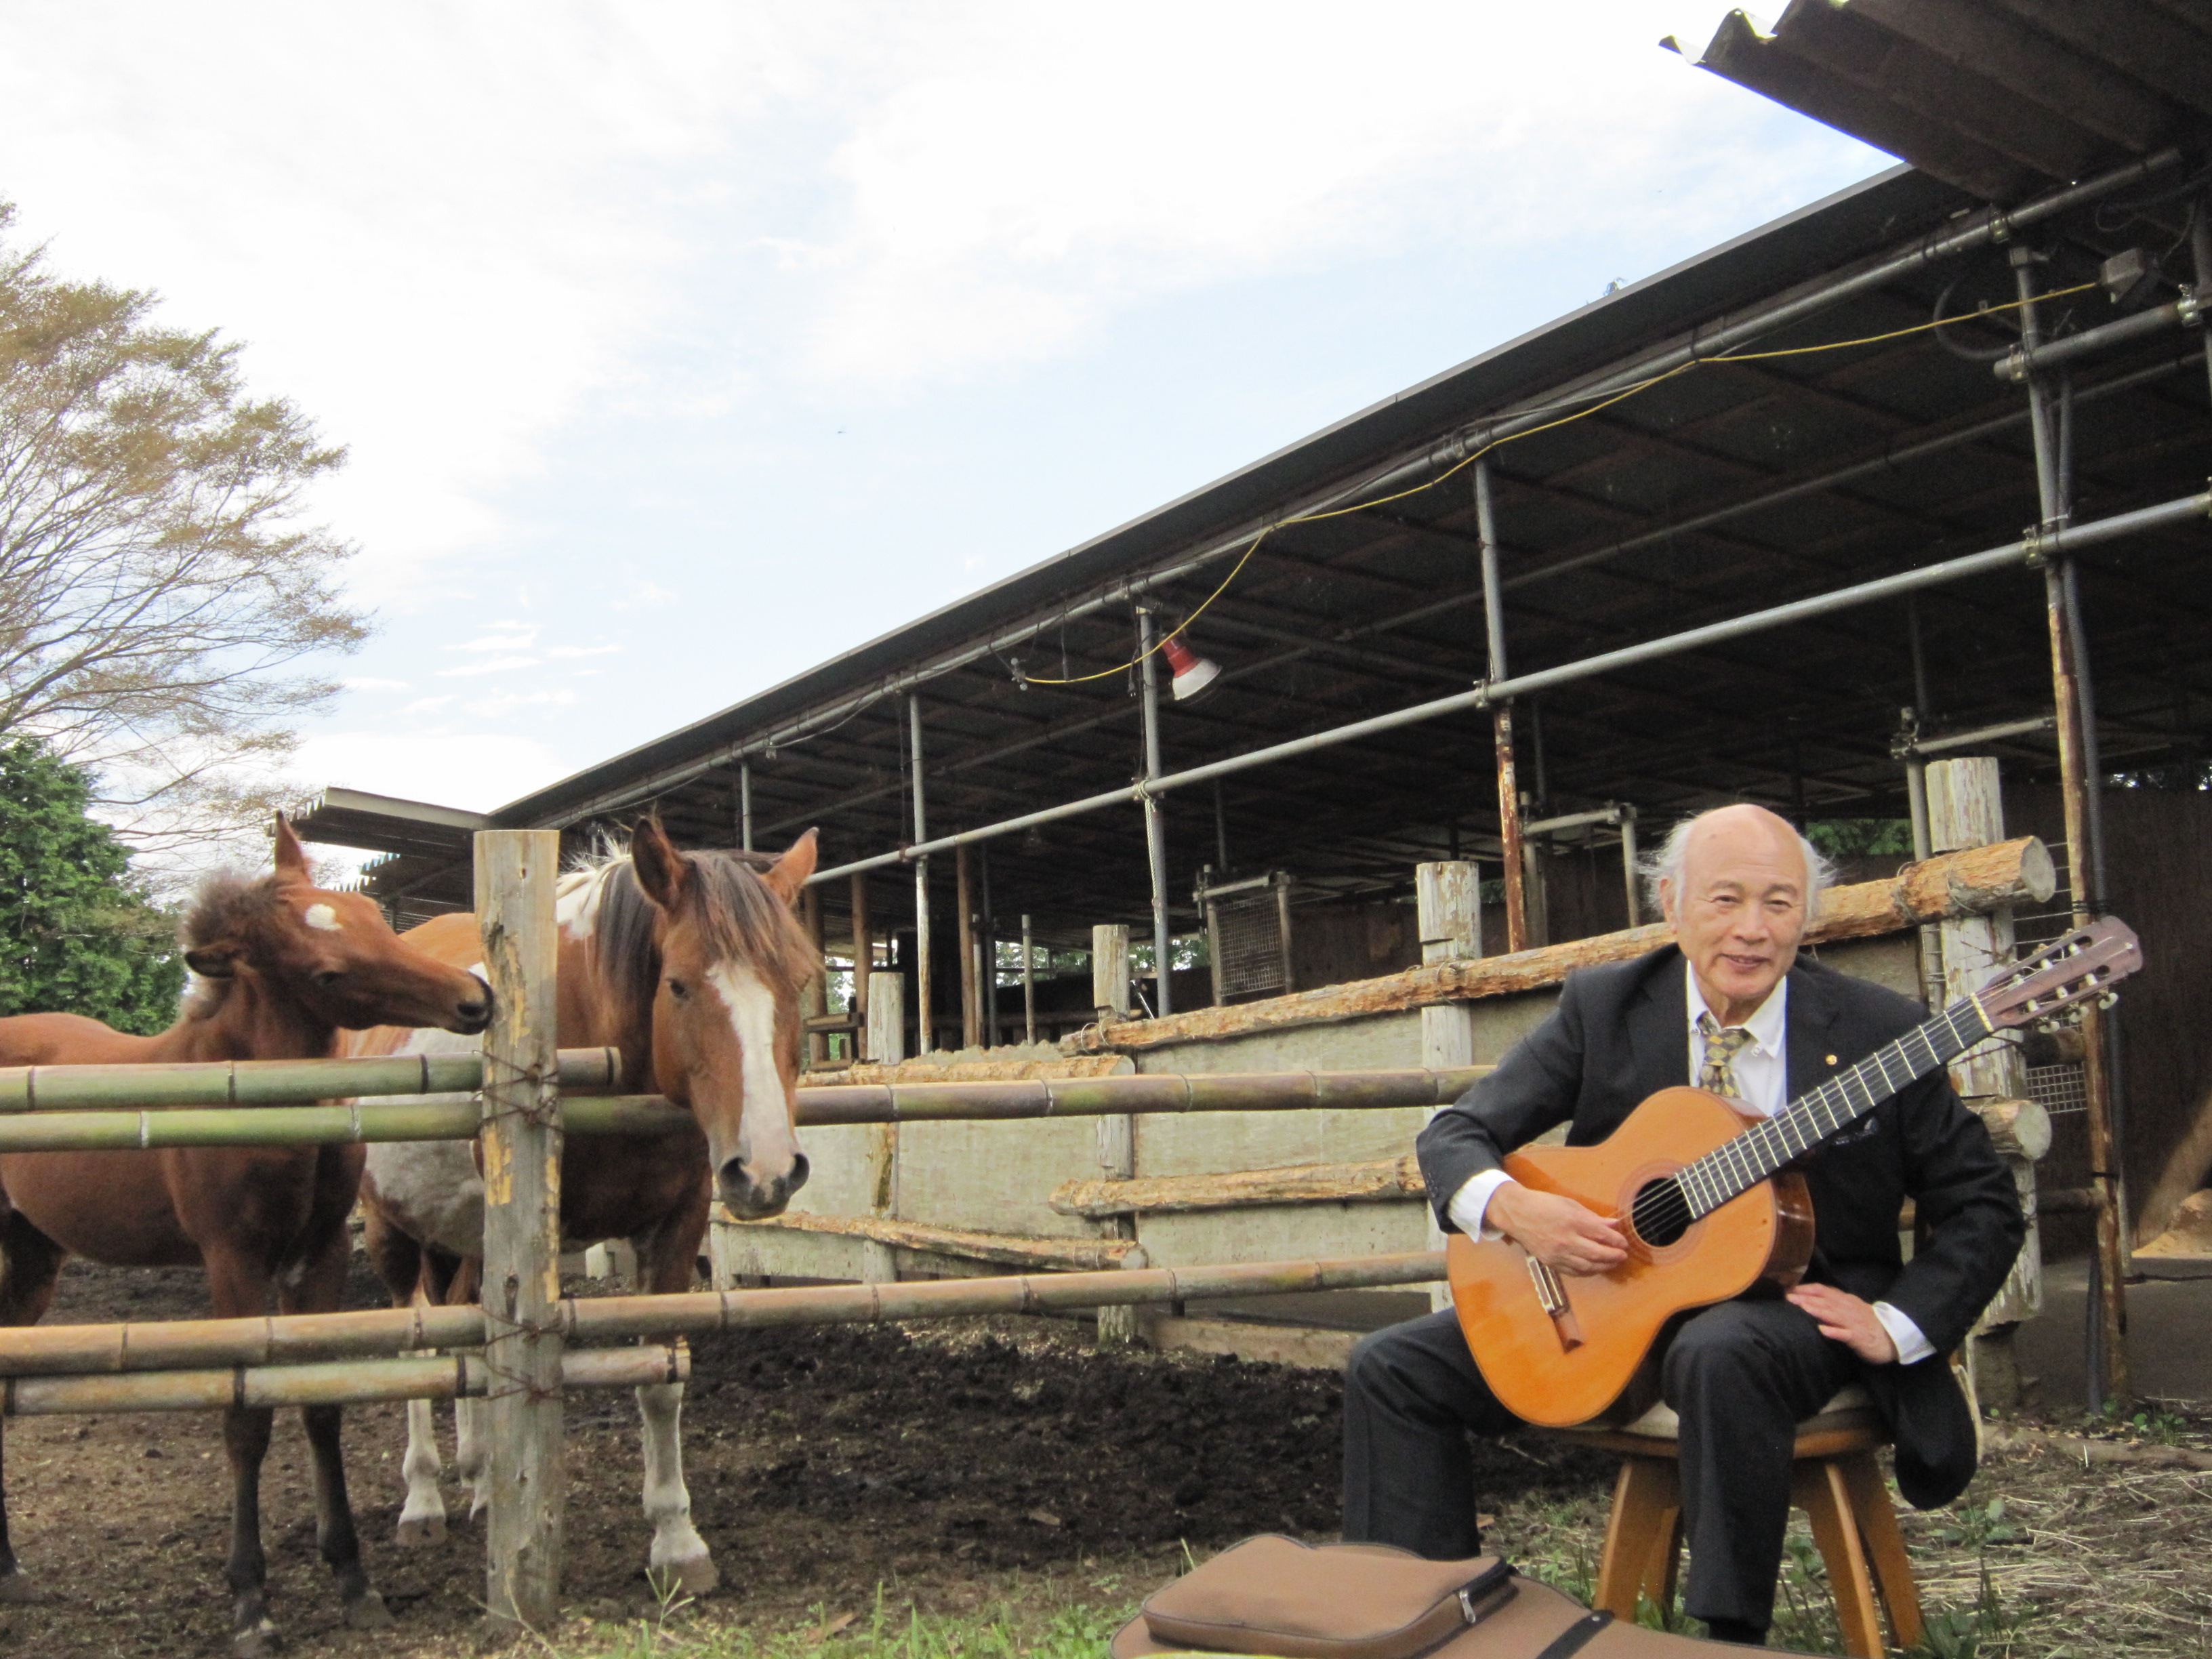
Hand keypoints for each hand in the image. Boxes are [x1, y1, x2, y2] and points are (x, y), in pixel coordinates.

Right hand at [1487, 1183, 1626, 1275]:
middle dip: (1614, 1256)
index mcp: (1573, 1221)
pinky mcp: (1550, 1262)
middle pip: (1597, 1253)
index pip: (1602, 1235)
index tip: (1624, 1242)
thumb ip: (1593, 1217)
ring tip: (1612, 1263)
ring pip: (1587, 1266)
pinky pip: (1573, 1271)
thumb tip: (1613, 1224)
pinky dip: (1587, 1271)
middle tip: (1623, 1255)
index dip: (1616, 1240)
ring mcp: (1558, 1253)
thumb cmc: (1544, 1204)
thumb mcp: (1570, 1204)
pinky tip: (1595, 1268)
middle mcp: (1567, 1239)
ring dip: (1603, 1266)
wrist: (1516, 1213)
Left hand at [1786, 1283, 1896, 1363]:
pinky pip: (1845, 1334)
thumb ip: (1834, 1302)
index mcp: (1845, 1300)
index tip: (1790, 1290)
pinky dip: (1834, 1332)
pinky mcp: (1859, 1337)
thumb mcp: (1851, 1308)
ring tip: (1803, 1309)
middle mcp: (1848, 1309)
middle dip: (1806, 1299)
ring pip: (1834, 1315)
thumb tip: (1812, 1296)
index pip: (1824, 1291)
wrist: (1892, 1337)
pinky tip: (1823, 1331)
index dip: (1807, 1289)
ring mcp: (1853, 1322)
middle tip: (1788, 1298)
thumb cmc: (1867, 1323)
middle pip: (1825, 1301)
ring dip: (1818, 1311)